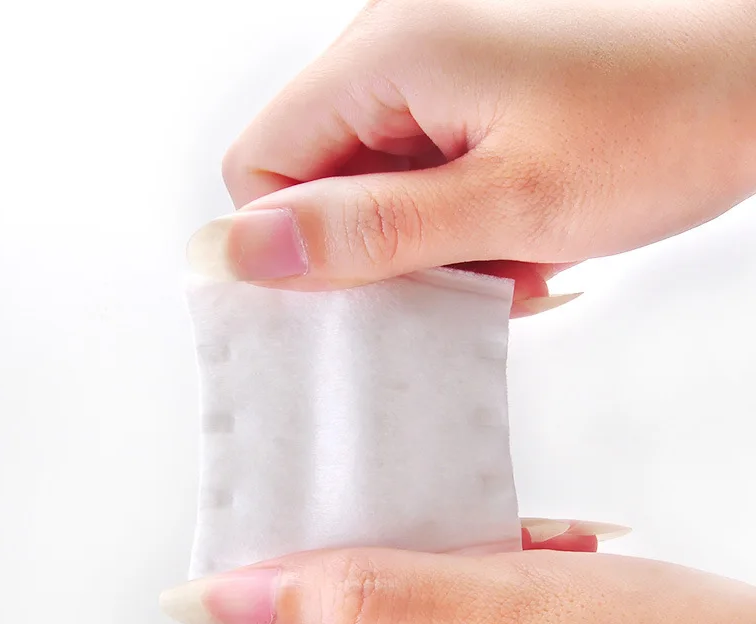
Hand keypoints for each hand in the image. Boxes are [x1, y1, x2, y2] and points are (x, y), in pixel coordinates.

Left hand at [161, 541, 755, 623]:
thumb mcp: (500, 602)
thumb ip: (352, 597)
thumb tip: (223, 598)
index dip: (299, 601)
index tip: (354, 546)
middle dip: (380, 593)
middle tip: (460, 558)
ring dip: (430, 597)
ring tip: (509, 574)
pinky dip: (460, 619)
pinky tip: (519, 594)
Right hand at [188, 0, 755, 311]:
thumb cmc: (665, 122)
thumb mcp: (507, 205)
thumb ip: (371, 232)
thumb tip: (249, 251)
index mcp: (388, 51)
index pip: (260, 163)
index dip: (296, 242)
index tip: (359, 289)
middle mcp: (398, 43)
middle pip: (315, 175)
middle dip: (374, 247)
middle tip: (453, 273)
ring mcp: (434, 64)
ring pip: (371, 182)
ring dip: (425, 238)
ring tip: (504, 251)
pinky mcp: (467, 88)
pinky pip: (420, 170)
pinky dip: (455, 217)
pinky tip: (512, 231)